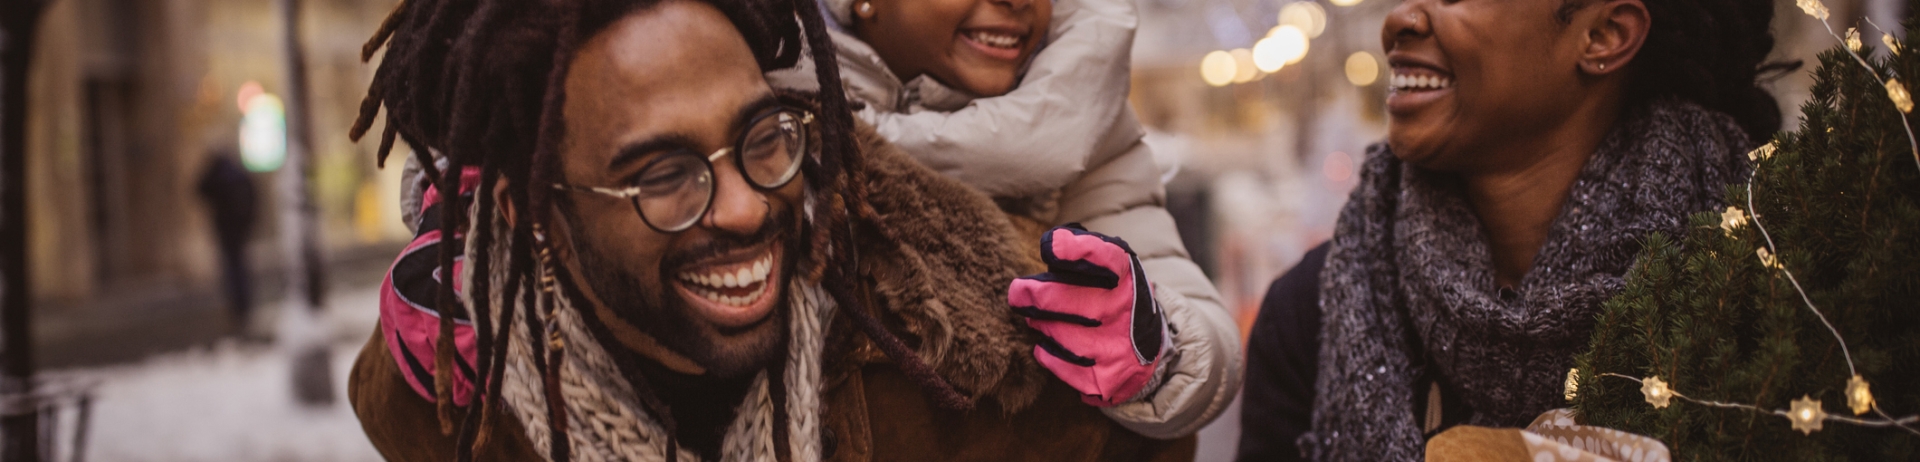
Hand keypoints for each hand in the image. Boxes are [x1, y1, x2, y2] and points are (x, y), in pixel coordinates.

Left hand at [1008, 224, 1168, 406]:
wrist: (1149, 351)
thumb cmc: (1115, 298)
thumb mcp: (1114, 268)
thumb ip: (1085, 250)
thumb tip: (1052, 244)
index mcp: (1126, 276)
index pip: (1104, 257)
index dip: (1075, 250)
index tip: (1050, 247)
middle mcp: (1124, 310)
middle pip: (1068, 300)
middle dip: (1035, 295)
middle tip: (1018, 293)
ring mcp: (1116, 347)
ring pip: (1059, 334)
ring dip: (1041, 326)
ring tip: (1038, 321)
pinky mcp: (1104, 379)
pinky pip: (1059, 364)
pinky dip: (1047, 352)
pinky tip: (1048, 344)